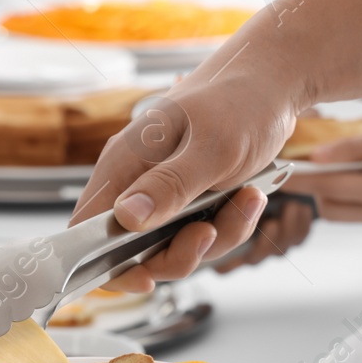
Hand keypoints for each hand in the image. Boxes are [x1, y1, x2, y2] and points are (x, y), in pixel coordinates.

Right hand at [72, 59, 300, 290]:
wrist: (274, 83)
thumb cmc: (240, 101)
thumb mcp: (212, 147)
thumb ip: (170, 185)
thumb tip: (126, 218)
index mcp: (124, 163)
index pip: (87, 228)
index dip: (105, 264)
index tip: (145, 278)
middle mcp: (136, 182)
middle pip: (133, 250)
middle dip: (177, 254)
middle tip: (208, 233)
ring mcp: (163, 193)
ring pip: (173, 247)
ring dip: (215, 237)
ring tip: (245, 201)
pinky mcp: (189, 199)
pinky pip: (201, 234)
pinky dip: (229, 225)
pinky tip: (250, 197)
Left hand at [281, 105, 361, 228]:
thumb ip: (353, 147)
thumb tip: (313, 156)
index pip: (328, 188)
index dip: (300, 179)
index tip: (276, 169)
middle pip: (331, 208)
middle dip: (316, 186)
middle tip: (308, 158)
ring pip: (345, 214)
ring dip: (335, 191)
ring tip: (342, 161)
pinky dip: (356, 195)